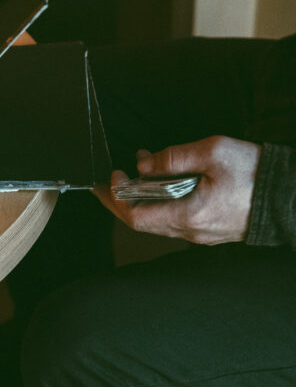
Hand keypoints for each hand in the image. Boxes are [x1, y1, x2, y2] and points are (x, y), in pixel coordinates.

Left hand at [93, 136, 261, 244]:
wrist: (292, 195)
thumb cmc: (255, 172)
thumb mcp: (212, 152)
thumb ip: (173, 158)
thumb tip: (143, 165)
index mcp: (189, 215)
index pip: (135, 216)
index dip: (116, 197)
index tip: (113, 175)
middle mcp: (192, 231)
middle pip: (141, 222)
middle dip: (120, 200)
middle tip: (108, 182)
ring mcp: (201, 234)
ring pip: (157, 222)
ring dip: (142, 198)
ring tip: (138, 171)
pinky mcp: (209, 230)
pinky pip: (174, 220)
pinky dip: (160, 202)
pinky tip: (162, 182)